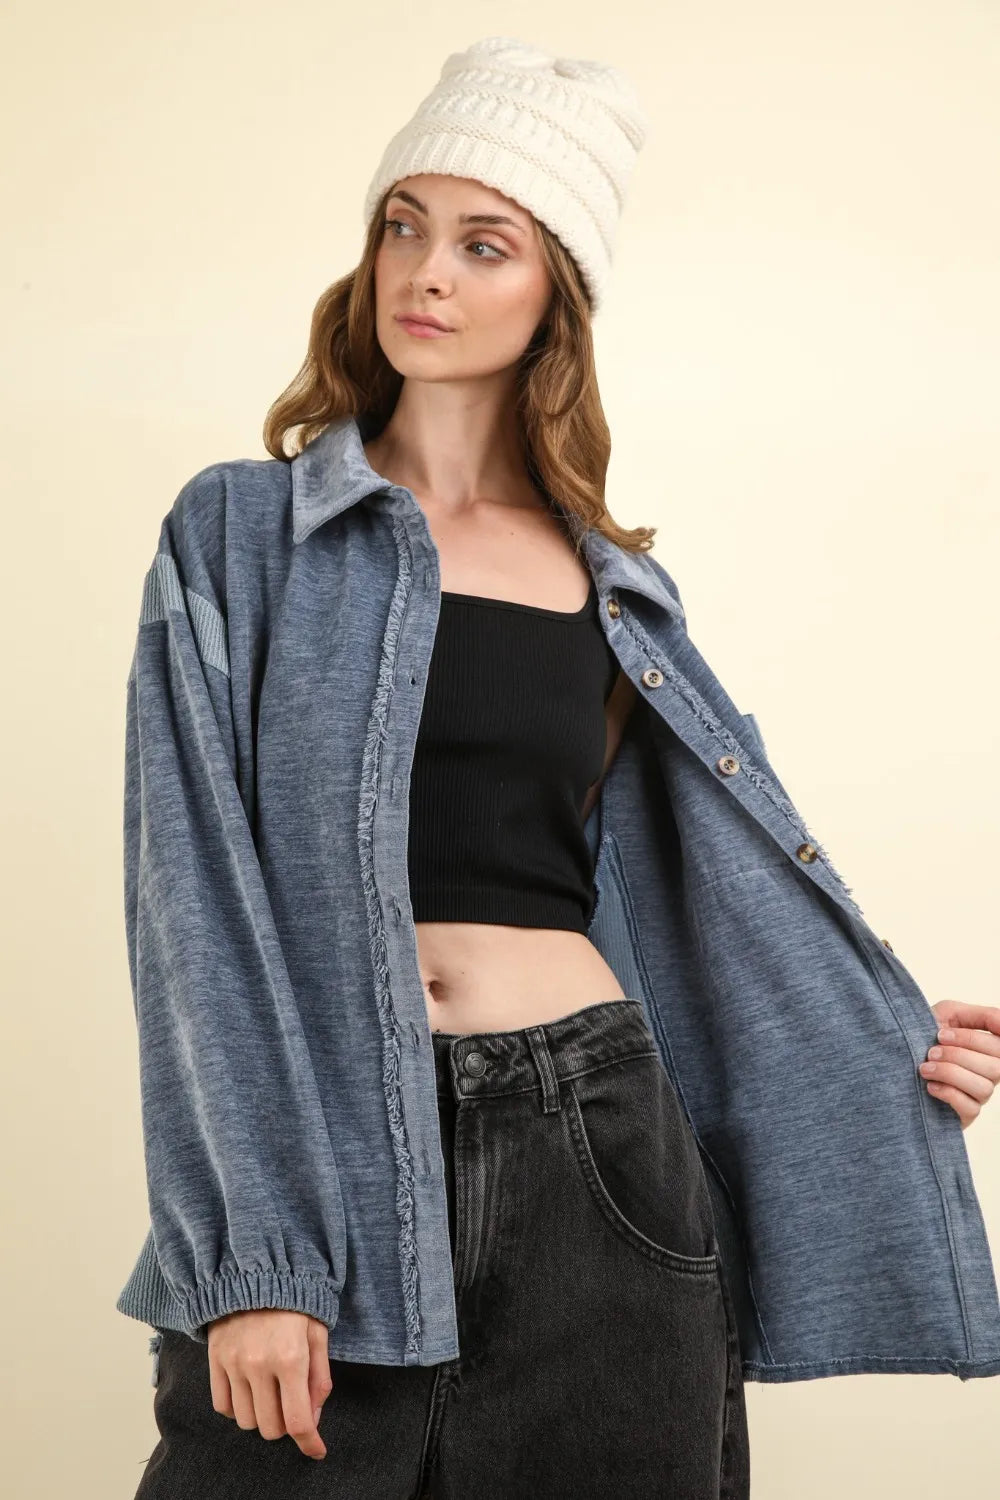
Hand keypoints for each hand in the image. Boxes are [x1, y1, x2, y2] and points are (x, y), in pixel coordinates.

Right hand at [207, 1308, 332, 1459]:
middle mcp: (260, 1366)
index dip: (309, 1442)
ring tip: (270, 1395)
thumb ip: (319, 1378)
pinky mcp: (215, 1361)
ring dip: (261, 1417)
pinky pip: (223, 1406)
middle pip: (271, 1428)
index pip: (297, 1421)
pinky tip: (249, 1391)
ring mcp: (234, 1364)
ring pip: (246, 1422)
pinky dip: (237, 1408)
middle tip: (292, 1405)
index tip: (317, 1450)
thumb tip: (313, 1417)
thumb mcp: (318, 1334)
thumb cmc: (294, 1302)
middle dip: (286, 1425)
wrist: (255, 1271)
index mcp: (291, 1358)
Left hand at [919, 1001, 999, 1129]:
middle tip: (931, 1051)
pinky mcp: (966, 1114)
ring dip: (949, 1073)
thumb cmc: (925, 1033)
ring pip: (983, 1088)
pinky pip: (970, 1108)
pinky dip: (948, 1093)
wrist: (895, 1060)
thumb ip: (981, 1015)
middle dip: (957, 1056)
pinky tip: (930, 1086)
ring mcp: (979, 1095)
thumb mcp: (949, 1013)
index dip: (973, 1039)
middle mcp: (990, 1073)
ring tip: (925, 1067)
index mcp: (990, 1048)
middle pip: (996, 1068)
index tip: (942, 1034)